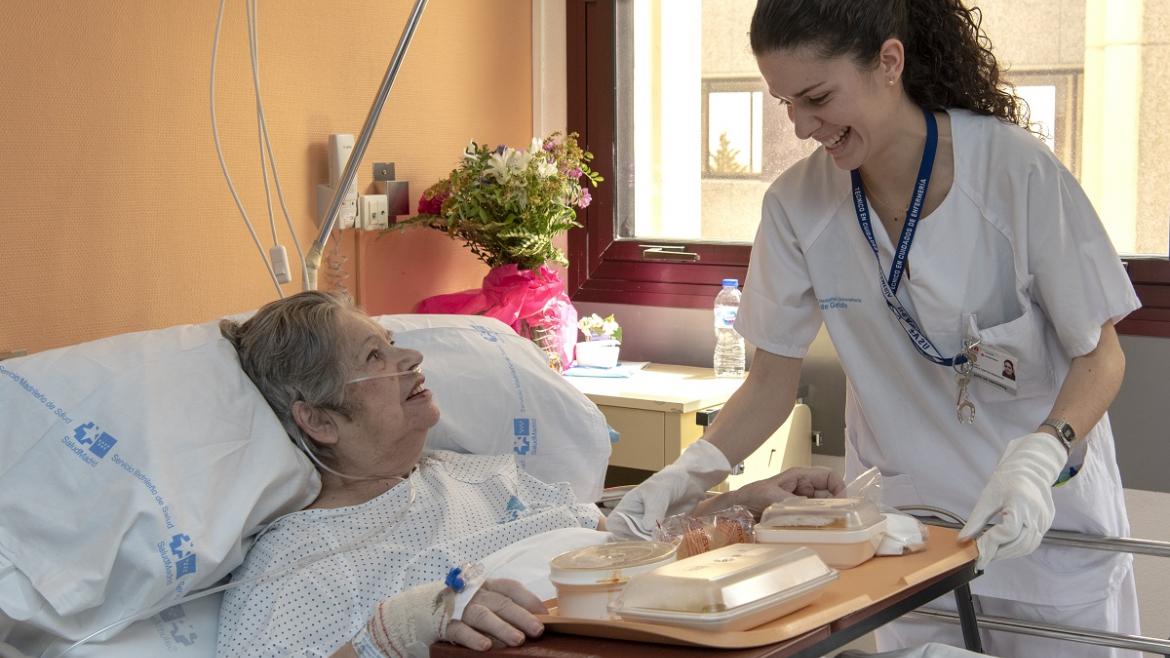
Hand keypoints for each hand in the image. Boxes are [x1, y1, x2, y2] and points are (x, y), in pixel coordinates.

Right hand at [353, 579, 544, 656]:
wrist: (417, 610)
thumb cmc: (460, 608)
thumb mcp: (481, 602)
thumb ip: (501, 607)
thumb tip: (534, 619)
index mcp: (486, 586)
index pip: (511, 587)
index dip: (529, 599)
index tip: (545, 613)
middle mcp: (474, 594)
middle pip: (501, 602)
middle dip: (521, 615)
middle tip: (538, 630)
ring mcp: (459, 608)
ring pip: (483, 615)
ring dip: (502, 628)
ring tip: (517, 640)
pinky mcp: (444, 624)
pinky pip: (460, 630)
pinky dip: (473, 638)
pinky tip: (485, 647)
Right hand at [607, 440, 730, 538]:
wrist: (691, 481)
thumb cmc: (670, 481)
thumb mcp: (660, 492)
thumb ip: (654, 510)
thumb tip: (647, 528)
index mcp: (629, 506)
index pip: (614, 523)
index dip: (620, 532)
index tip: (634, 535)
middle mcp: (637, 518)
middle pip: (627, 537)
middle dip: (637, 542)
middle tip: (650, 542)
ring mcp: (649, 525)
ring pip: (642, 542)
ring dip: (650, 545)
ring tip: (661, 543)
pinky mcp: (662, 531)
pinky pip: (658, 542)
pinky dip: (662, 545)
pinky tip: (669, 543)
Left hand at [697, 466, 845, 516]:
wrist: (734, 508)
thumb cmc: (750, 496)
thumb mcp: (771, 497)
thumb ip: (791, 503)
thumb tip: (810, 511)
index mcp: (800, 476)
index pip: (831, 476)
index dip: (840, 488)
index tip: (842, 504)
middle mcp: (804, 489)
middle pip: (830, 496)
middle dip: (835, 507)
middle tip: (837, 522)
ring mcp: (801, 503)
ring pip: (823, 510)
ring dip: (825, 519)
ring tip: (826, 529)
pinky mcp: (797, 516)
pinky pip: (812, 520)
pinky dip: (815, 526)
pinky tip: (813, 533)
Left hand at [958, 432, 1066, 569]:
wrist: (1029, 470)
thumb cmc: (1007, 480)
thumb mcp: (987, 498)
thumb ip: (976, 521)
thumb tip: (962, 539)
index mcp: (1021, 504)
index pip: (1008, 532)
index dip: (992, 545)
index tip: (978, 553)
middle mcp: (1036, 514)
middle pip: (1019, 543)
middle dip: (1000, 553)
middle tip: (983, 558)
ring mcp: (1044, 520)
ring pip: (1028, 546)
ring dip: (1009, 554)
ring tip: (992, 555)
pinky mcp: (1046, 523)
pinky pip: (1033, 542)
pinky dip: (1019, 548)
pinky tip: (1005, 548)